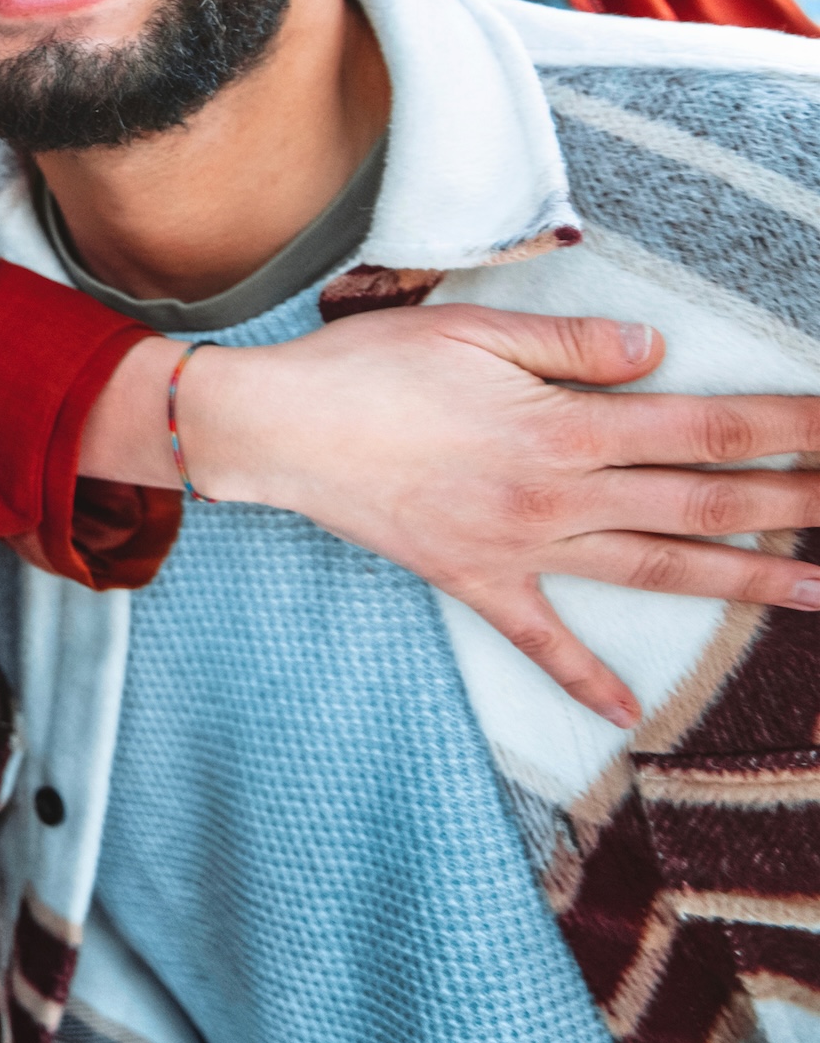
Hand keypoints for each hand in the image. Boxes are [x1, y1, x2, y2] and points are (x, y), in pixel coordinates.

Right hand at [91, 307, 819, 726]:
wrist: (276, 429)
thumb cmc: (367, 366)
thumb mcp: (472, 329)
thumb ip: (573, 346)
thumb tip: (658, 355)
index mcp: (563, 428)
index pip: (704, 429)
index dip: (787, 428)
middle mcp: (556, 496)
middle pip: (701, 504)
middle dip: (796, 506)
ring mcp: (519, 547)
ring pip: (652, 570)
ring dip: (743, 583)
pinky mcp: (473, 579)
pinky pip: (539, 635)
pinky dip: (583, 676)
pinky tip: (626, 713)